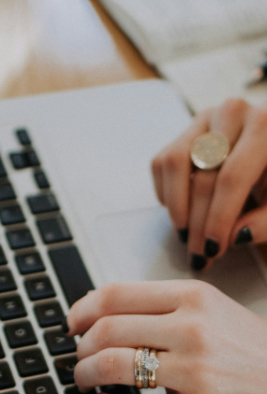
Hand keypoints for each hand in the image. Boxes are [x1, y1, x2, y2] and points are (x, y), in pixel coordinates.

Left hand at [66, 280, 266, 393]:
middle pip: (106, 330)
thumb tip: (103, 312)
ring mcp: (196, 371)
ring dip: (85, 374)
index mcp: (193, 296)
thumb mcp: (214, 310)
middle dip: (80, 347)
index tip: (72, 323)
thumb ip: (163, 306)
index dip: (82, 309)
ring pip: (111, 366)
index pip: (116, 294)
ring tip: (84, 380)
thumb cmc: (254, 351)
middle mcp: (192, 328)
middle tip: (78, 356)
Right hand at [151, 99, 266, 269]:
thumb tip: (236, 236)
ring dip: (176, 208)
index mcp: (266, 127)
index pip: (232, 177)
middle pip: (203, 177)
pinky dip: (167, 193)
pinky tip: (182, 212)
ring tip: (186, 235)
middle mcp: (233, 113)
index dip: (219, 218)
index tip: (213, 248)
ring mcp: (204, 120)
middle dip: (198, 224)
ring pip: (174, 164)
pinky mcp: (185, 131)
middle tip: (199, 254)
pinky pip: (162, 164)